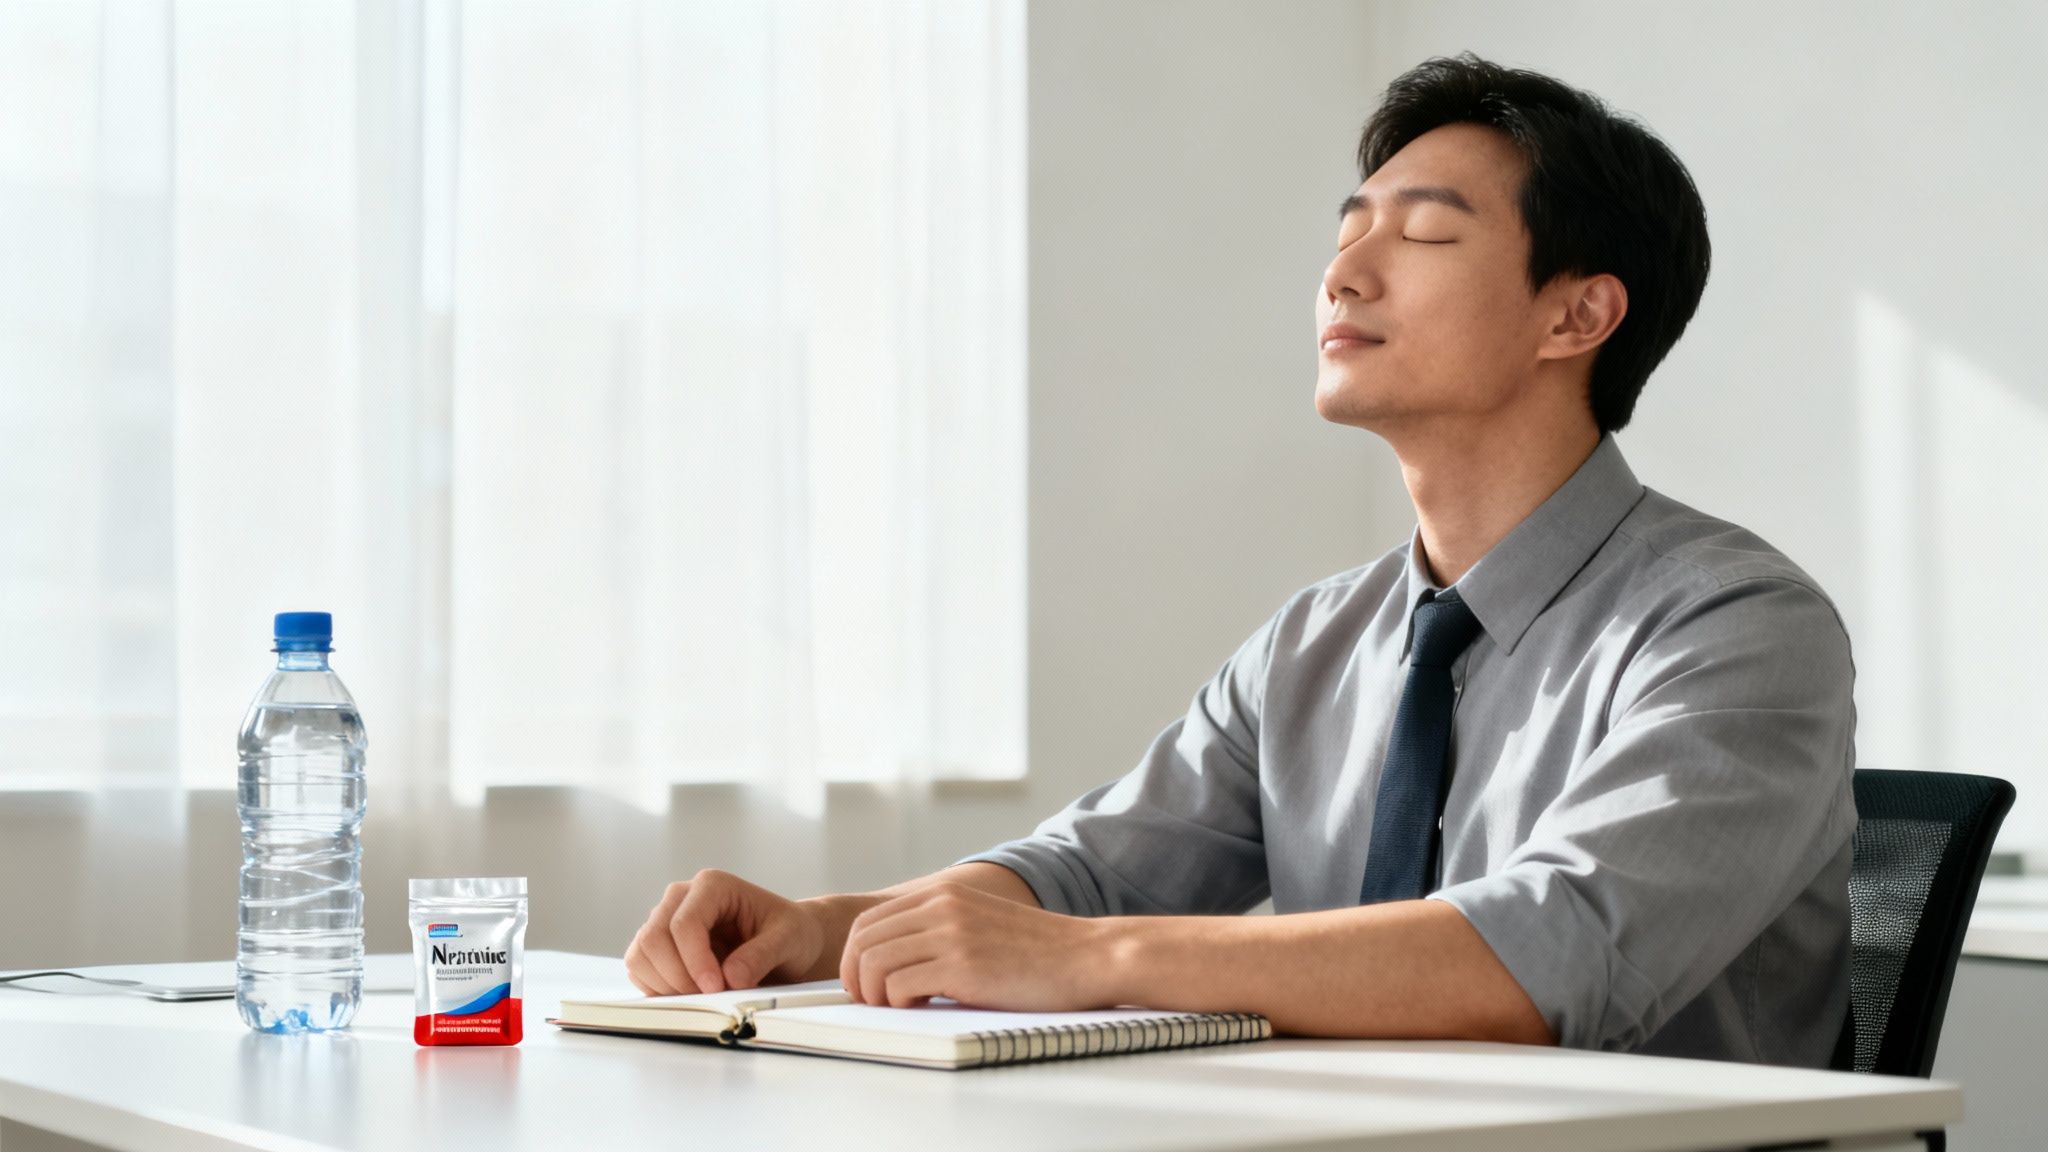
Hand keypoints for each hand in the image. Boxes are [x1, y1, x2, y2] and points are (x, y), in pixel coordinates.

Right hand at [624, 869, 825, 995]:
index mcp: (712, 885)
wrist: (785, 941)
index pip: (684, 923)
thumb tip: (731, 976)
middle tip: (710, 996)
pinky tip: (689, 993)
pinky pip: (640, 968)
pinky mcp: (659, 945)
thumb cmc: (788, 932)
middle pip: (654, 938)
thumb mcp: (788, 939)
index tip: (717, 987)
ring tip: (703, 995)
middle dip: (679, 976)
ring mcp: (666, 920)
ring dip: (666, 984)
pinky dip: (658, 988)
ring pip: (640, 954)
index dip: (695, 960)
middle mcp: (682, 897)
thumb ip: (762, 954)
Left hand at [839, 881, 1112, 1010]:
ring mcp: (950, 933)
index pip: (869, 921)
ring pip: (873, 963)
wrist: (1087, 956)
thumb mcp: (979, 922)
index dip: (854, 956)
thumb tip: (893, 959)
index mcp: (942, 894)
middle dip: (856, 977)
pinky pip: (899, 985)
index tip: (863, 983)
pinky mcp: (962, 965)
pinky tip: (924, 1006)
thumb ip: (940, 927)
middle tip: (872, 1002)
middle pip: (862, 941)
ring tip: (899, 1006)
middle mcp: (941, 906)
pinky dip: (899, 1002)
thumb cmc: (1038, 952)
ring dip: (875, 994)